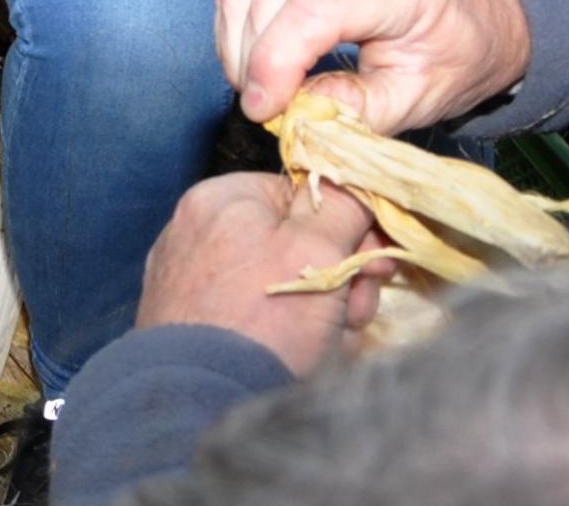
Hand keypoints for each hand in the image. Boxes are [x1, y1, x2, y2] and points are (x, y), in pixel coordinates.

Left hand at [133, 173, 383, 374]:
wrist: (202, 399)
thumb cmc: (263, 317)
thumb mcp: (316, 250)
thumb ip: (341, 205)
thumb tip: (353, 169)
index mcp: (221, 198)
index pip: (303, 194)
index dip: (350, 227)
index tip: (378, 262)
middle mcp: (198, 229)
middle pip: (294, 240)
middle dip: (340, 274)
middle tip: (356, 310)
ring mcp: (190, 276)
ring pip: (281, 280)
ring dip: (321, 306)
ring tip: (333, 340)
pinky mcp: (191, 320)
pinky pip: (254, 311)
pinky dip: (285, 329)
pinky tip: (303, 354)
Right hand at [215, 0, 535, 133]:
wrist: (487, 2)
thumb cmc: (461, 52)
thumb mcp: (421, 98)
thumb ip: (359, 111)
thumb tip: (293, 118)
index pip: (313, 8)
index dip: (274, 61)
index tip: (261, 110)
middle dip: (251, 61)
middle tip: (264, 112)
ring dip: (238, 42)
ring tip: (259, 86)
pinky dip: (244, 21)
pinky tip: (262, 55)